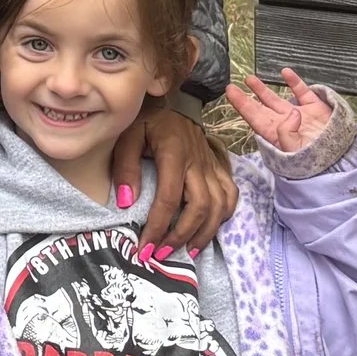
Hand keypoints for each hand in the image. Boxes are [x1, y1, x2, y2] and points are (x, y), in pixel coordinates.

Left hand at [110, 103, 236, 254]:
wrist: (175, 101)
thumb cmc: (148, 121)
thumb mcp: (128, 135)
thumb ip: (125, 166)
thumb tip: (126, 202)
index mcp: (174, 153)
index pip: (169, 198)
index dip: (157, 227)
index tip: (144, 248)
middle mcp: (197, 162)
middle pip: (199, 207)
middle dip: (181, 236)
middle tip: (162, 254)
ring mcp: (212, 165)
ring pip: (219, 205)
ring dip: (204, 233)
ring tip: (187, 251)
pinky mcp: (219, 167)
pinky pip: (230, 195)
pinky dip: (223, 216)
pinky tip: (208, 230)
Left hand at [225, 65, 334, 155]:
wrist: (340, 159)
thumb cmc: (316, 160)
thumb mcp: (296, 152)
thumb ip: (287, 134)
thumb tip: (292, 113)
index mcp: (276, 134)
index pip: (253, 117)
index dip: (241, 104)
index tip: (230, 92)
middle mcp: (284, 123)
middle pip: (261, 108)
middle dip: (247, 97)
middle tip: (234, 86)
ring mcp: (299, 115)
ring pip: (277, 99)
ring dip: (263, 89)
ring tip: (250, 79)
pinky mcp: (314, 109)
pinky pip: (302, 92)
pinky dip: (294, 82)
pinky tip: (285, 73)